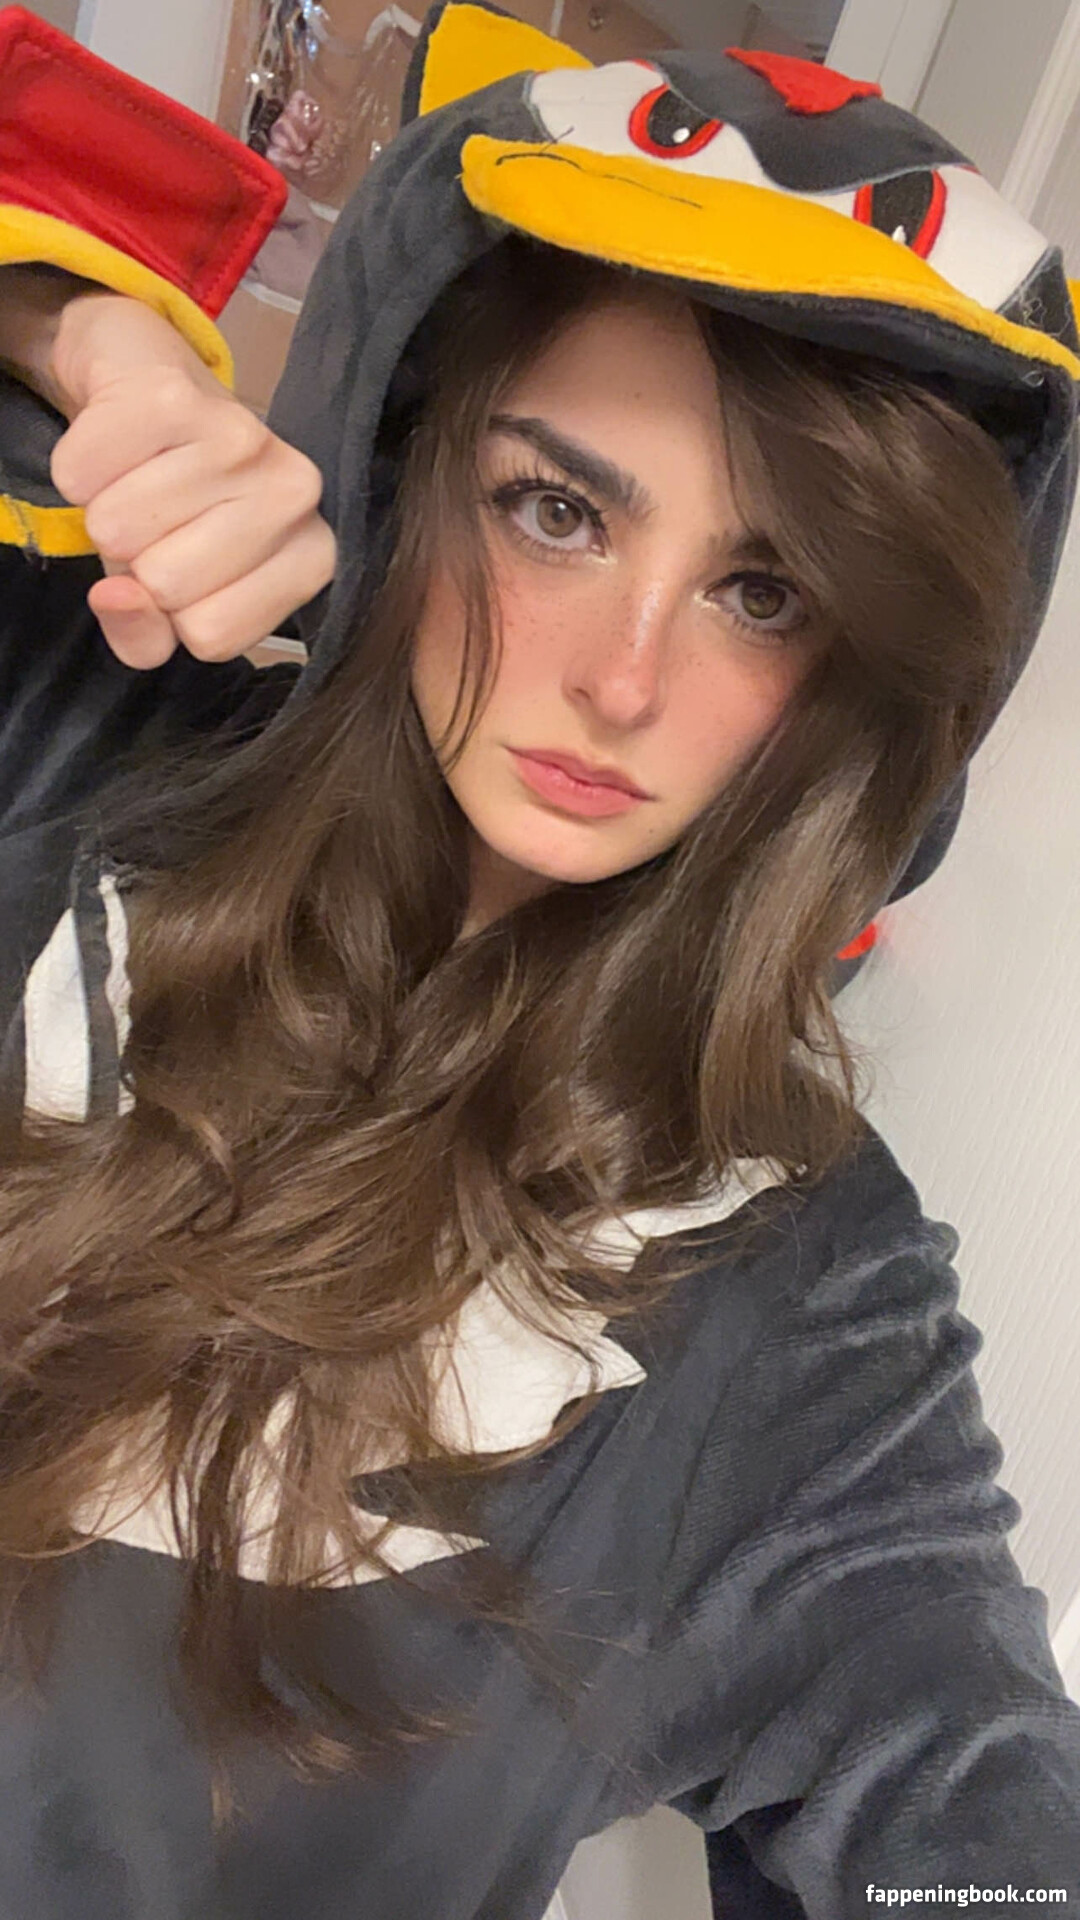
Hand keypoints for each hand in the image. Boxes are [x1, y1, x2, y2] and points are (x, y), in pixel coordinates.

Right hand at [47, 288, 335, 668]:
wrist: (148, 383)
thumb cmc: (172, 505)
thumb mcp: (169, 599)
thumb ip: (144, 637)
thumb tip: (116, 598)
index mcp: (311, 558)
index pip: (212, 636)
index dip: (173, 613)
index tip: (183, 565)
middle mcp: (294, 494)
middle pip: (166, 584)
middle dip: (136, 560)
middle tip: (157, 519)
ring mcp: (242, 436)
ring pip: (118, 529)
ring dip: (105, 511)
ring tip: (138, 481)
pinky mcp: (172, 395)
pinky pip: (82, 474)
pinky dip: (78, 469)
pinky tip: (116, 449)